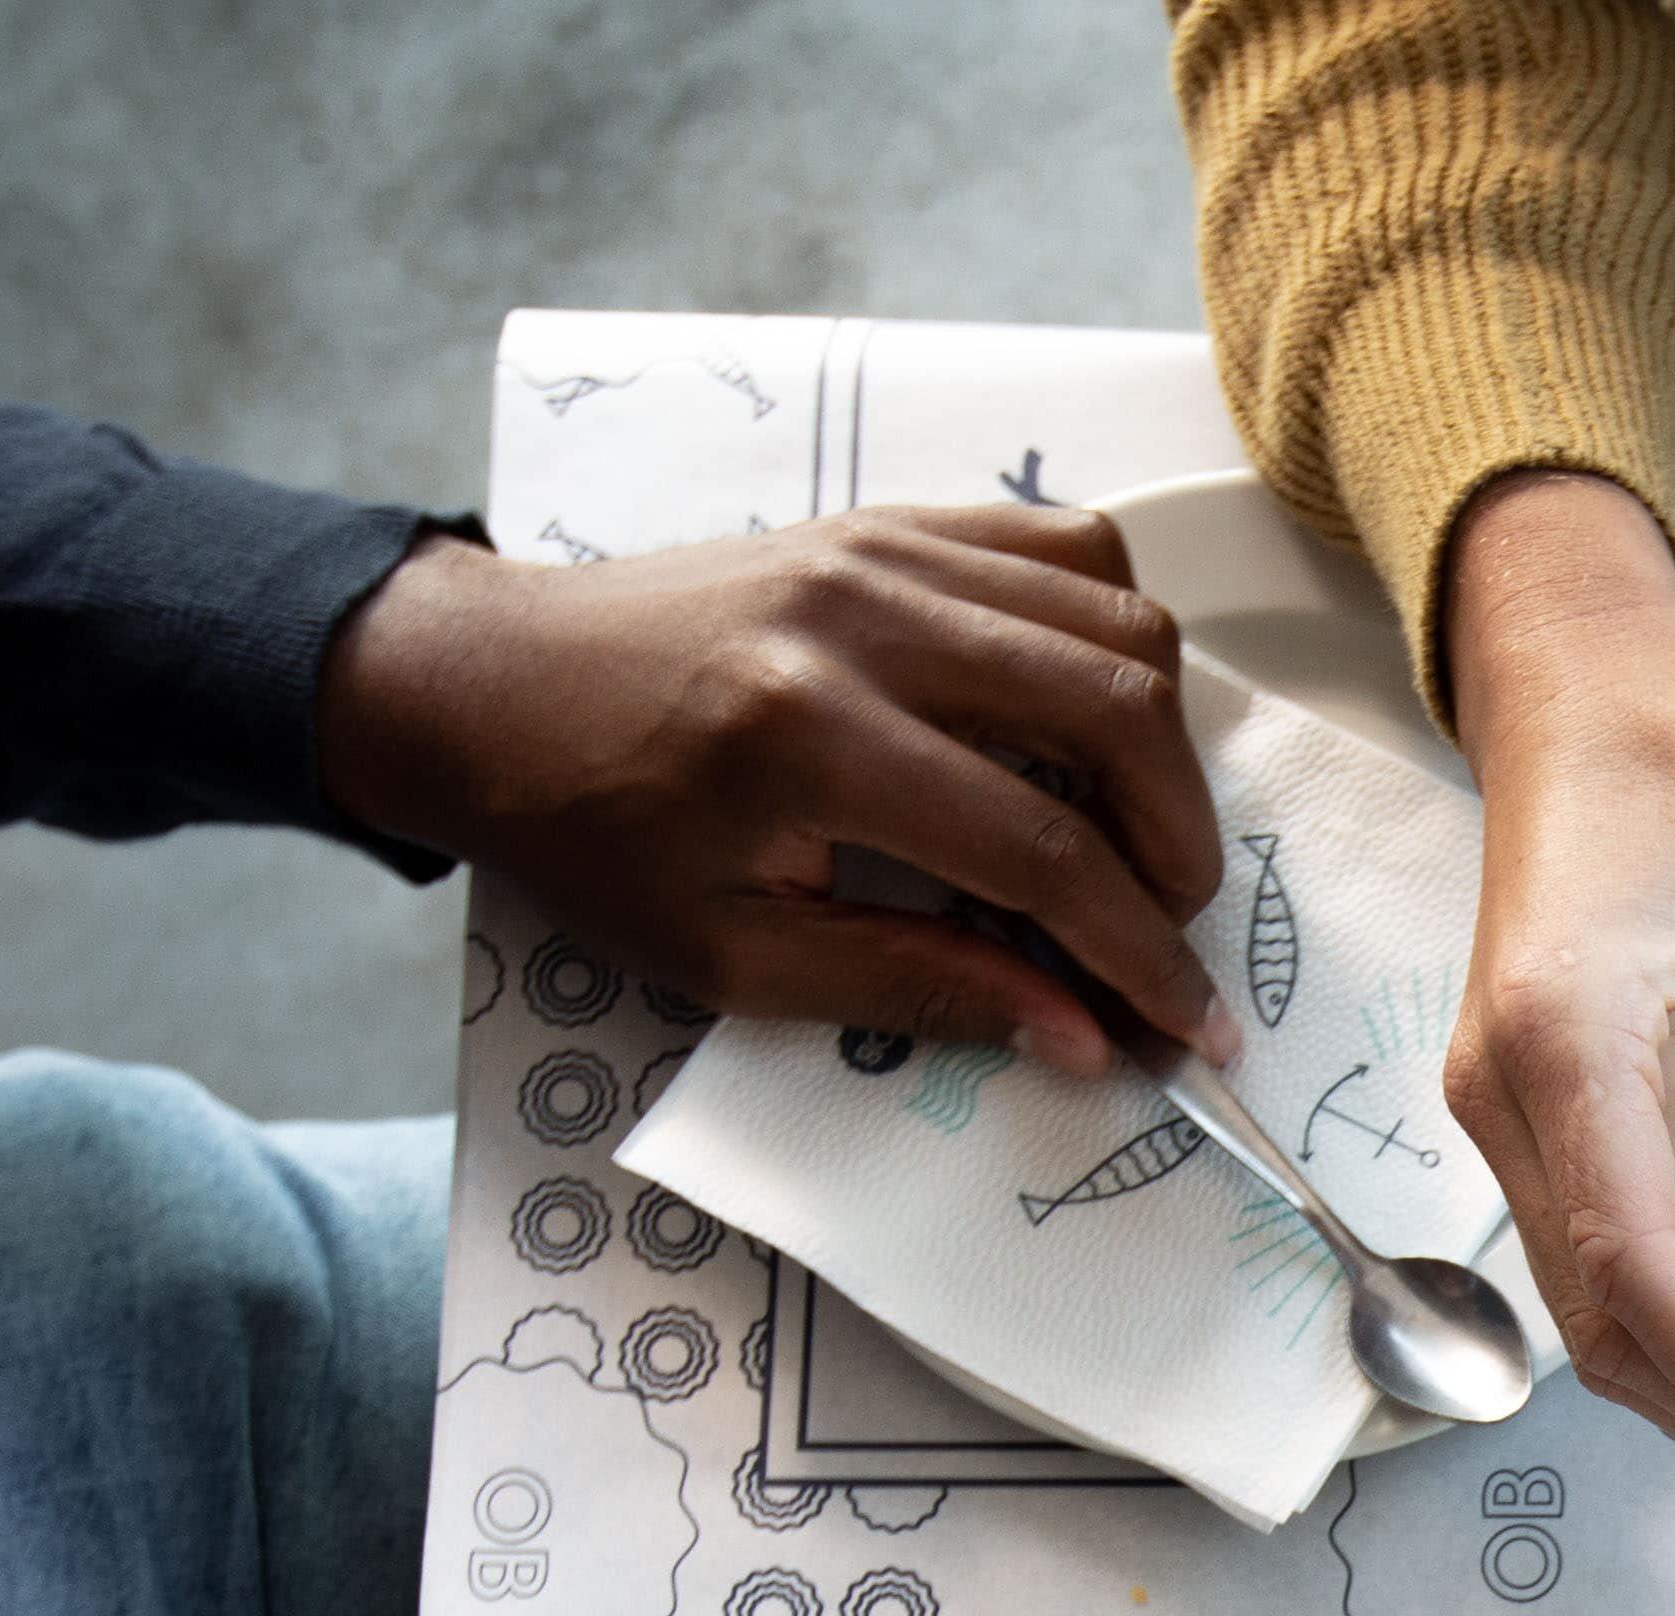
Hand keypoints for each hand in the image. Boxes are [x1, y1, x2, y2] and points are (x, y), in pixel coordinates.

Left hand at [317, 510, 1234, 1071]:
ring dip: (1162, 743)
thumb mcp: (733, 954)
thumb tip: (1081, 1034)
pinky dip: (1115, 638)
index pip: (1038, 850)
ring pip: (1116, 618)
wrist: (485, 687)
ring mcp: (882, 549)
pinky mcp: (887, 522)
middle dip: (1177, 843)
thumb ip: (918, 987)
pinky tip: (1091, 717)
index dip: (1137, 953)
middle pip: (1113, 709)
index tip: (1190, 1029)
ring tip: (1134, 831)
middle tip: (1164, 925)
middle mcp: (863, 619)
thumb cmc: (591, 833)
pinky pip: (1064, 548)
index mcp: (808, 738)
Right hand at [1442, 471, 1674, 1485]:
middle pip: (1601, 1326)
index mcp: (1570, 1038)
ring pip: (1585, 1313)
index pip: (1636, 1267)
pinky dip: (1670, 1327)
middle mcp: (1512, 1093)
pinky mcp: (1531, 1114)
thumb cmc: (1672, 758)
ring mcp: (1507, 1111)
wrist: (1575, 691)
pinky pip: (1590, 1260)